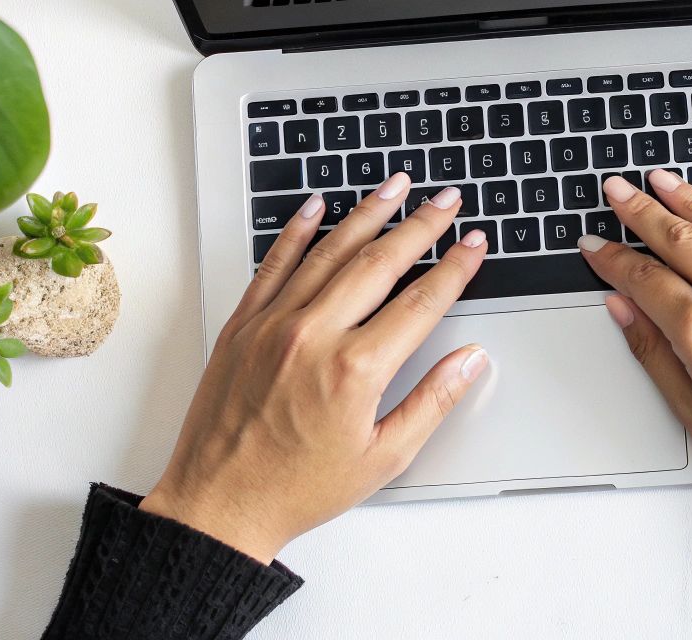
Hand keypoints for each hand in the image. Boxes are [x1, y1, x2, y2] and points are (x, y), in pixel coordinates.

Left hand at [140, 174, 488, 561]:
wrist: (219, 505)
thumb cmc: (297, 489)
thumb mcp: (384, 457)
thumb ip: (433, 401)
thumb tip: (470, 360)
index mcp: (355, 370)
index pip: (421, 302)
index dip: (455, 268)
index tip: (473, 245)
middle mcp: (313, 336)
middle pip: (380, 263)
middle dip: (421, 226)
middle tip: (446, 201)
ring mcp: (273, 325)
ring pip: (329, 251)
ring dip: (368, 213)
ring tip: (396, 186)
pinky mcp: (242, 326)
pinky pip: (273, 264)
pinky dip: (297, 232)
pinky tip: (317, 207)